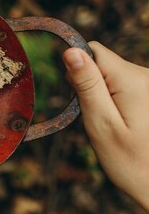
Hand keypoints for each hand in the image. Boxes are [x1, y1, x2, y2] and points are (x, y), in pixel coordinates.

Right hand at [63, 42, 148, 209]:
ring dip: (106, 98)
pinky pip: (128, 89)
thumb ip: (87, 85)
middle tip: (98, 120)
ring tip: (115, 128)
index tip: (79, 99)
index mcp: (133, 79)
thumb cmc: (132, 162)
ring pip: (115, 77)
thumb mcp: (101, 124)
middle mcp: (148, 76)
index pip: (94, 52)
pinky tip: (127, 128)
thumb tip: (72, 51)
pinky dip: (119, 104)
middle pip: (104, 64)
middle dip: (92, 87)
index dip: (78, 71)